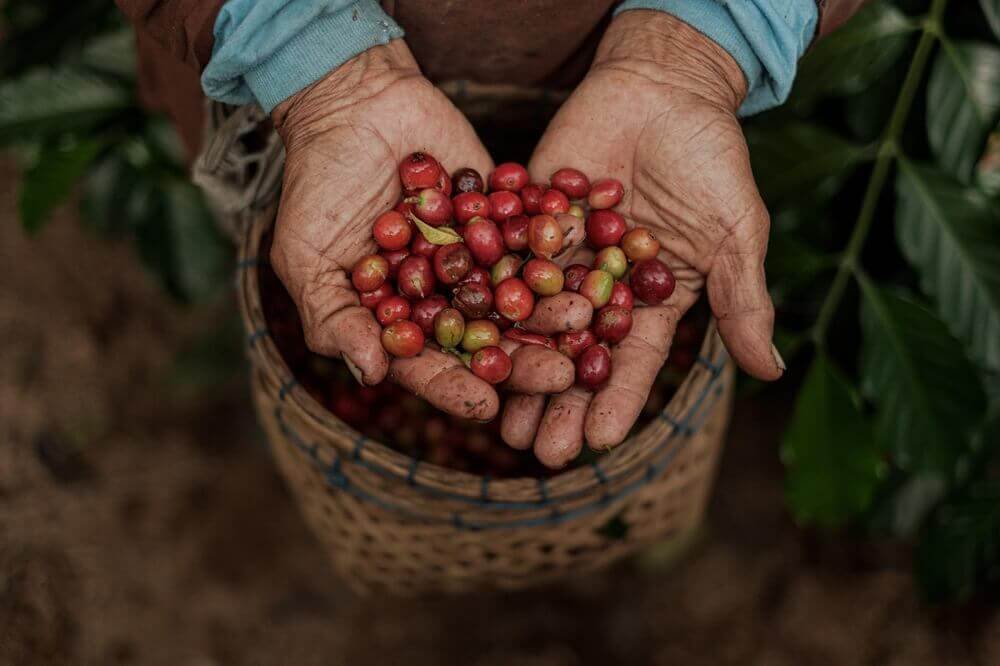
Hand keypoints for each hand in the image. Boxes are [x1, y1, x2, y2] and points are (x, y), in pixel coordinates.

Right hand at [271, 42, 573, 420]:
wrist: (352, 101)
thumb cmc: (316, 184)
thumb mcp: (306, 257)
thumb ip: (334, 318)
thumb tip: (372, 374)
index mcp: (401, 318)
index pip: (429, 363)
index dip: (454, 385)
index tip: (485, 405)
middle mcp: (446, 295)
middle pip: (488, 339)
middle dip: (524, 358)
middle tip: (561, 374)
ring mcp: (480, 256)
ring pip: (521, 292)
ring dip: (552, 308)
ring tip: (584, 315)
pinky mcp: (507, 213)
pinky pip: (536, 233)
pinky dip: (560, 244)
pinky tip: (588, 258)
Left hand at [504, 11, 784, 464]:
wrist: (662, 87)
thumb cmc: (710, 159)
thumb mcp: (736, 231)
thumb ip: (743, 299)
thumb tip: (773, 372)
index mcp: (648, 301)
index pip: (632, 362)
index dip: (617, 401)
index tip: (600, 443)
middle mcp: (597, 289)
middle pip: (574, 356)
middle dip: (557, 403)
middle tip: (538, 450)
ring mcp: (557, 256)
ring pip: (530, 322)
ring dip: (513, 368)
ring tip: (494, 415)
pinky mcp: (524, 220)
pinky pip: (501, 261)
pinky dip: (483, 298)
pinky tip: (461, 333)